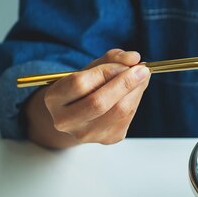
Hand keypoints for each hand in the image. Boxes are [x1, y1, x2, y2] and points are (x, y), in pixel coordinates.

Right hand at [26, 49, 149, 147]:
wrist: (82, 114)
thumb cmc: (86, 87)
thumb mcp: (92, 68)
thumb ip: (112, 59)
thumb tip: (134, 58)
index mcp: (54, 98)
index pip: (80, 84)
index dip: (107, 71)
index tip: (127, 62)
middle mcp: (66, 120)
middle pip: (99, 102)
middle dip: (125, 83)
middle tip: (143, 70)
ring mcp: (86, 134)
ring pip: (118, 112)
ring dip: (136, 92)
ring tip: (142, 78)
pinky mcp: (107, 139)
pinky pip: (128, 119)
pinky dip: (135, 101)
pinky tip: (135, 92)